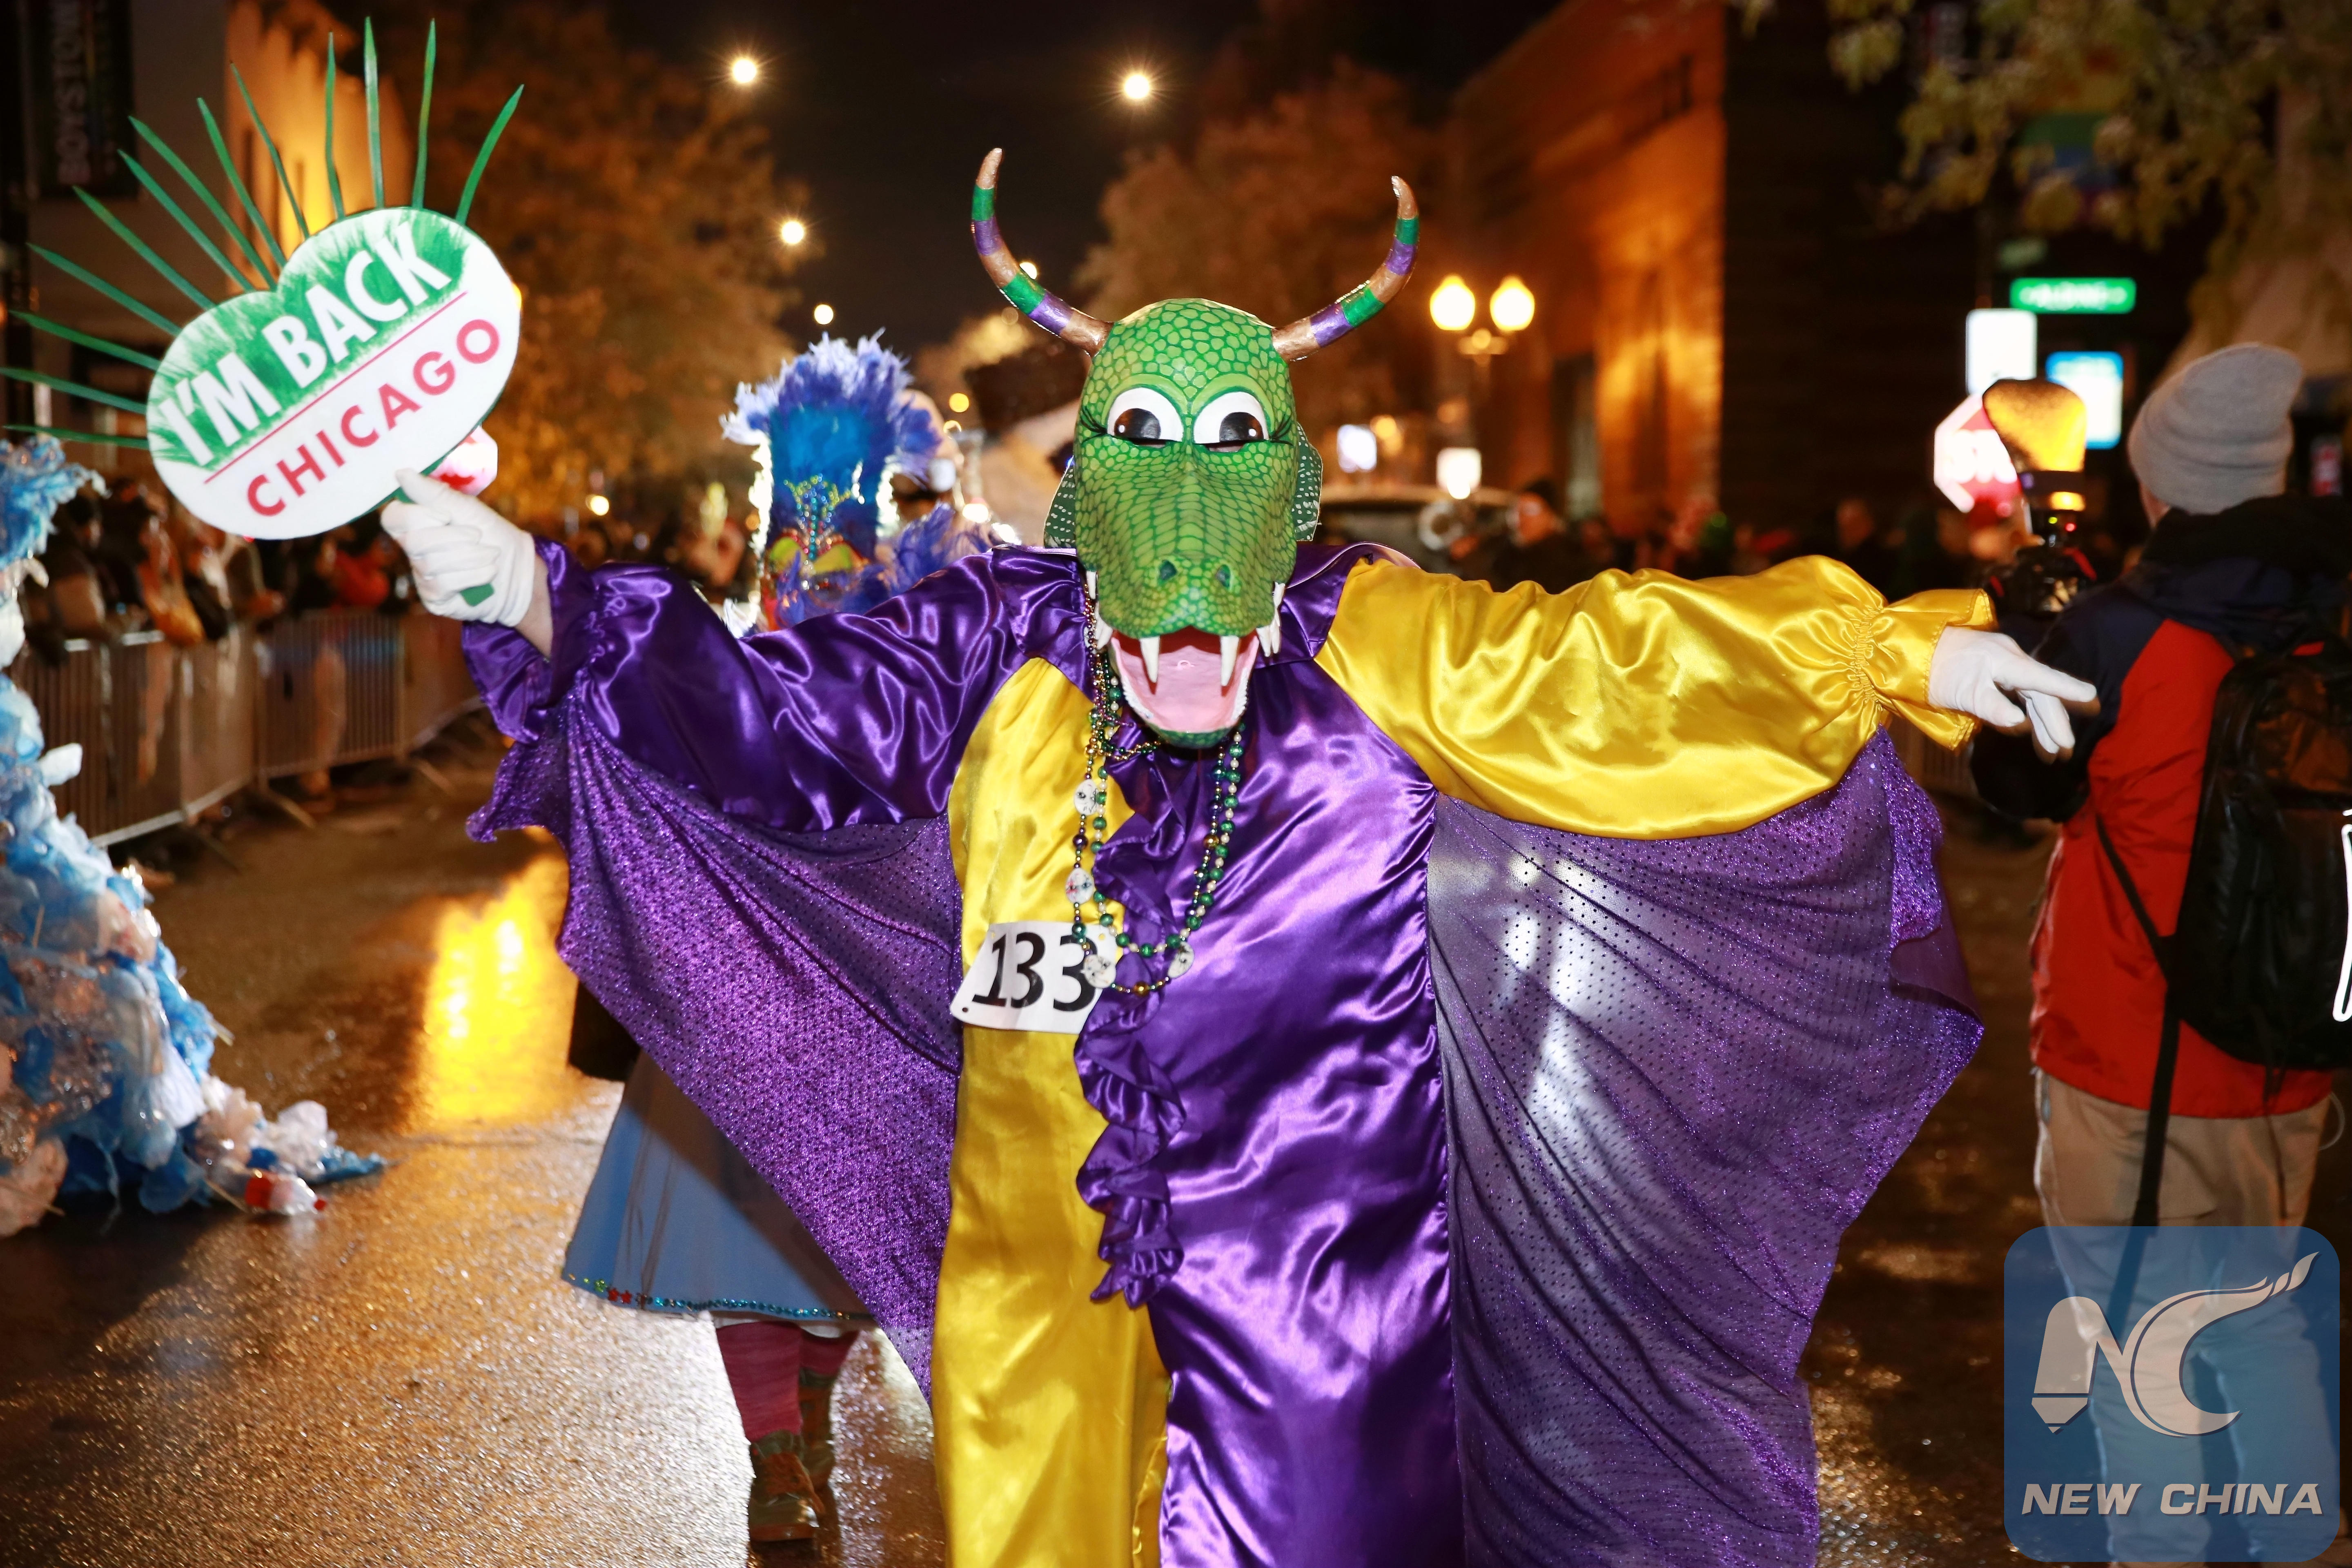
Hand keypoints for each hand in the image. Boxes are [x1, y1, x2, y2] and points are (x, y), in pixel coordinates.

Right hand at [380, 469, 537, 626]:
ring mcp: (423, 576)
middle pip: (413, 542)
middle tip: (479, 536)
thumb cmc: (492, 534)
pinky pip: (444, 584)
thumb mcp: (467, 508)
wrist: (520, 568)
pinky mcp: (436, 598)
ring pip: (431, 564)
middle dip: (453, 537)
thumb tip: (401, 473)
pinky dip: (472, 575)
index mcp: (417, 525)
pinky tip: (488, 572)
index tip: (445, 516)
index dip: (417, 516)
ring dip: (469, 556)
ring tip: (490, 554)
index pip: (392, 518)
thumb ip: (433, 493)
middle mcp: (414, 551)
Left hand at [1927, 626, 2098, 759]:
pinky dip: (2027, 714)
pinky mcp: (1996, 670)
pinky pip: (2020, 692)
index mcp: (2005, 660)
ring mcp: (2004, 663)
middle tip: (2065, 751)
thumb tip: (2020, 724)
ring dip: (2042, 723)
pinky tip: (2033, 732)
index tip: (2091, 698)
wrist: (1912, 650)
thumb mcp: (1962, 692)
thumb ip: (1992, 707)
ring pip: (2032, 695)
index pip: (2042, 678)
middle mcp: (2010, 659)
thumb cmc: (1935, 671)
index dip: (2067, 689)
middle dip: (2055, 723)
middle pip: (2040, 693)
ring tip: (2052, 752)